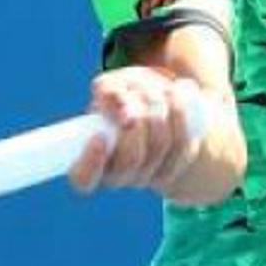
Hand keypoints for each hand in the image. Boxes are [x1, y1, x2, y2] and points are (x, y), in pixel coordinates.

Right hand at [69, 67, 205, 197]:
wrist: (159, 104)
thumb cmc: (126, 94)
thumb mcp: (112, 86)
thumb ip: (109, 91)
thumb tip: (121, 107)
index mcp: (90, 160)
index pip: (83, 178)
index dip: (91, 163)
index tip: (99, 137)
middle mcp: (117, 175)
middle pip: (130, 160)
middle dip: (138, 121)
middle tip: (138, 98)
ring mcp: (146, 175)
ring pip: (158, 147)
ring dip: (159, 112)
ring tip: (159, 90)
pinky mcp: (174, 166)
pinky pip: (182, 146)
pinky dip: (180, 116)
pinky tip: (179, 95)